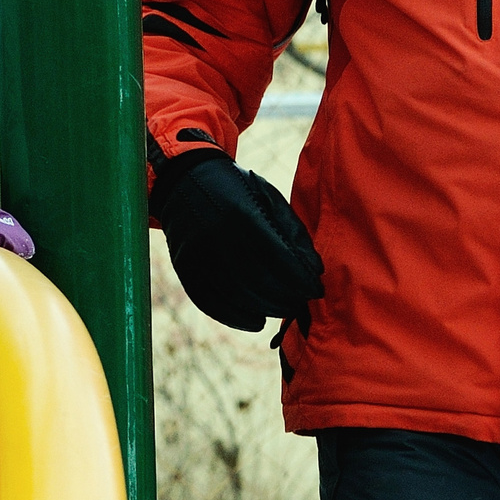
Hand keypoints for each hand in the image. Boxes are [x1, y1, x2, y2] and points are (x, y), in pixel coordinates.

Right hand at [150, 149, 322, 333]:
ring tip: (280, 308)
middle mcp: (217, 235)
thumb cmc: (237, 189)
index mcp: (243, 214)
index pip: (280, 260)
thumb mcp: (269, 198)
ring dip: (265, 309)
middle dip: (286, 298)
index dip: (302, 281)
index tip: (315, 289)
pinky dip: (235, 317)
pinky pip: (210, 301)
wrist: (184, 179)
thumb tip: (315, 273)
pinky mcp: (184, 266)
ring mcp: (197, 253)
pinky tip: (254, 321)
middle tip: (299, 301)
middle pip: (259, 282)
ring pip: (236, 296)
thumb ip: (293, 233)